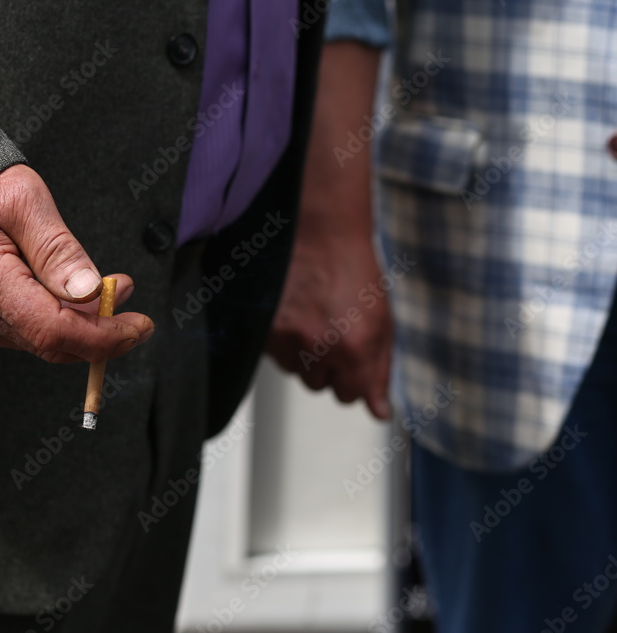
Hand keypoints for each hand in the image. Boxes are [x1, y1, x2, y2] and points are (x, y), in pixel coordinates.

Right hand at [0, 164, 154, 362]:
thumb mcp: (23, 198)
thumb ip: (57, 248)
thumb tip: (89, 291)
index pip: (54, 331)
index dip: (104, 336)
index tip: (139, 326)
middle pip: (51, 343)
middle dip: (100, 329)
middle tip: (125, 294)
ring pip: (40, 341)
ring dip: (80, 323)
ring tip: (106, 288)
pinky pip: (23, 332)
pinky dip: (55, 319)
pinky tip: (70, 294)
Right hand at [264, 41, 391, 418]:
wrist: (318, 231)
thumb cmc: (353, 269)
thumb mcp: (382, 322)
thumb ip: (380, 371)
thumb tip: (379, 412)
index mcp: (356, 349)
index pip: (350, 396)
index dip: (352, 375)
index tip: (350, 354)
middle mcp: (320, 348)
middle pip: (319, 385)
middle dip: (326, 364)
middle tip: (330, 328)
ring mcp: (287, 338)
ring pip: (293, 369)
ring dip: (301, 350)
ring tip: (311, 314)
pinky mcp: (261, 329)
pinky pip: (271, 351)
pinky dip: (280, 336)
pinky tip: (293, 309)